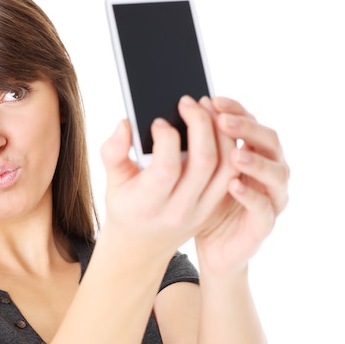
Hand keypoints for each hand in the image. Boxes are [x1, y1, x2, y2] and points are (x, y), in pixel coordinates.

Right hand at [99, 95, 237, 259]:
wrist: (143, 244)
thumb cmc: (126, 205)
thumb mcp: (112, 181)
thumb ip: (113, 152)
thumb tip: (125, 123)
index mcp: (149, 204)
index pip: (167, 168)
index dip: (166, 139)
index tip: (158, 121)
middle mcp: (180, 209)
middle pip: (204, 162)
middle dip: (200, 124)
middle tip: (189, 101)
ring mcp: (202, 209)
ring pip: (226, 167)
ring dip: (222, 132)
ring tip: (208, 107)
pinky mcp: (216, 205)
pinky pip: (232, 173)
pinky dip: (231, 146)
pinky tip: (219, 125)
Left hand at [194, 97, 289, 276]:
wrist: (208, 245)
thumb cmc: (201, 201)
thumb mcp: (192, 169)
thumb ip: (190, 144)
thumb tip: (175, 114)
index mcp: (252, 151)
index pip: (251, 122)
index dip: (236, 109)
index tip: (212, 100)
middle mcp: (268, 170)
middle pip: (269, 141)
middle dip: (247, 129)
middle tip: (222, 121)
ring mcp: (271, 197)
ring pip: (277, 173)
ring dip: (256, 161)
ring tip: (233, 154)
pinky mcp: (263, 224)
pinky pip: (264, 208)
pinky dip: (251, 195)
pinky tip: (233, 186)